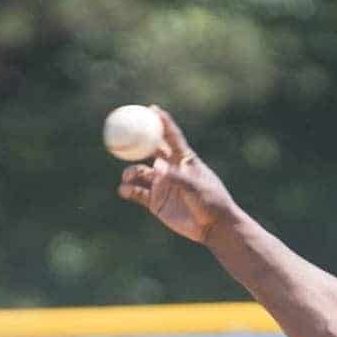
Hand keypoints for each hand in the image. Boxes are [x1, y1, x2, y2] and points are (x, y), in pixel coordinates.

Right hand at [116, 106, 238, 243]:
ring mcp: (162, 185)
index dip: (162, 122)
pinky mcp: (155, 202)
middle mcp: (170, 170)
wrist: (212, 227)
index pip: (171, 137)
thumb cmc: (211, 203)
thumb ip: (177, 177)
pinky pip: (136, 193)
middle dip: (136, 142)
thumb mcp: (196, 187)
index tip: (151, 108)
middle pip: (149, 150)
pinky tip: (124, 191)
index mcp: (184, 160)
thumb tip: (158, 168)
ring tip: (128, 177)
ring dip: (129, 172)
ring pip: (139, 172)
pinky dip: (127, 190)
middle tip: (123, 138)